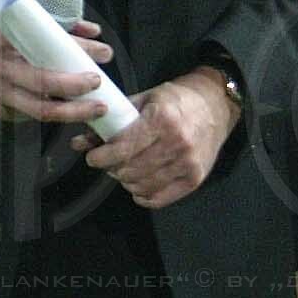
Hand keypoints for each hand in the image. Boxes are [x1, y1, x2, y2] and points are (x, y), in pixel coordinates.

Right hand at [0, 8, 114, 123]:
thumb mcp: (17, 16)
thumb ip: (55, 22)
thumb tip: (93, 31)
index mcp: (5, 40)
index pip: (46, 49)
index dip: (77, 52)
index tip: (103, 53)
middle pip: (43, 84)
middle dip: (77, 87)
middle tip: (100, 85)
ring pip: (37, 109)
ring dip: (70, 113)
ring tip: (93, 109)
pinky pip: (26, 114)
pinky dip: (48, 112)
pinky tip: (67, 111)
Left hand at [73, 68, 239, 208]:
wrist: (217, 104)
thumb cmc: (177, 99)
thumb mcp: (145, 99)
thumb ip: (114, 120)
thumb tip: (80, 141)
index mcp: (162, 119)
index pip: (124, 148)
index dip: (102, 156)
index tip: (92, 157)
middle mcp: (177, 143)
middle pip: (131, 169)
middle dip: (112, 168)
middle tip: (108, 162)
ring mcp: (188, 163)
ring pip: (142, 186)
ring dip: (126, 181)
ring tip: (124, 170)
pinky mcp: (195, 179)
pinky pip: (160, 198)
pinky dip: (143, 196)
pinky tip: (139, 185)